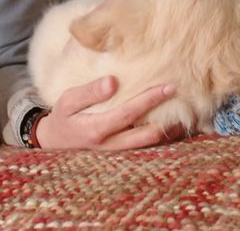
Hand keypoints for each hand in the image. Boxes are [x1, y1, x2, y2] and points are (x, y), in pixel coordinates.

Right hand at [34, 76, 183, 149]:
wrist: (54, 143)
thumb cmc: (63, 117)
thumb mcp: (68, 100)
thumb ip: (90, 92)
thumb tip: (113, 82)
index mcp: (96, 129)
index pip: (129, 113)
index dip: (150, 100)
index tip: (169, 86)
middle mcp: (110, 147)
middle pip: (147, 135)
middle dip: (168, 118)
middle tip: (185, 100)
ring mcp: (117, 155)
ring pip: (150, 147)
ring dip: (168, 133)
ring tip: (186, 115)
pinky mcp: (121, 157)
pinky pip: (146, 151)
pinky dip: (162, 141)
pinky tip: (174, 127)